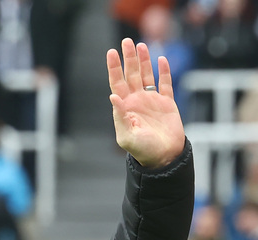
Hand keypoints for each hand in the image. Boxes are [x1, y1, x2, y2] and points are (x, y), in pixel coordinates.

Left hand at [107, 39, 185, 167]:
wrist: (164, 158)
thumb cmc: (143, 150)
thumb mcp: (127, 137)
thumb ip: (119, 117)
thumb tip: (112, 96)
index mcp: (125, 108)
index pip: (117, 84)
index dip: (114, 68)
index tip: (112, 53)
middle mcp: (137, 102)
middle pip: (131, 75)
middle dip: (128, 59)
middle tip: (126, 42)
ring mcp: (152, 101)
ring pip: (146, 76)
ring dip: (144, 61)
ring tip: (141, 45)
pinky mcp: (167, 103)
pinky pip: (165, 84)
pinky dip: (163, 72)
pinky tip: (161, 59)